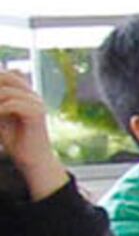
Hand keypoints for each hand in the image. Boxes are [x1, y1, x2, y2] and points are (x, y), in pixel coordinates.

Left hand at [0, 69, 59, 193]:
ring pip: (8, 91)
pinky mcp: (37, 114)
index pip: (8, 74)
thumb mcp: (0, 118)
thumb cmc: (16, 141)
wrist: (33, 161)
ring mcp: (37, 103)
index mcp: (26, 94)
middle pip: (8, 76)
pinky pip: (13, 104)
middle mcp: (33, 95)